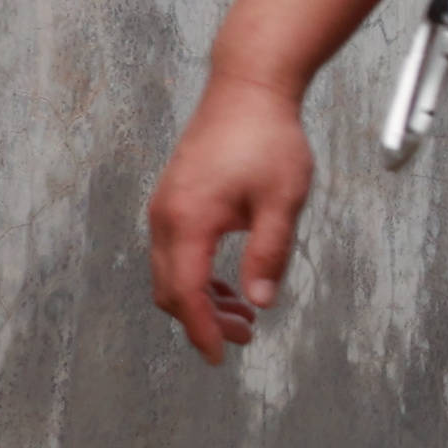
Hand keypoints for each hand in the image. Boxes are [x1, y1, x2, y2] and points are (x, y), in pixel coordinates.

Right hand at [145, 72, 314, 363]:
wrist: (248, 89)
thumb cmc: (268, 139)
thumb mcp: (282, 201)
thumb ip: (269, 253)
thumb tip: (261, 303)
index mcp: (188, 221)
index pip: (185, 293)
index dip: (201, 330)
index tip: (218, 358)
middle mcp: (165, 217)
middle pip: (170, 289)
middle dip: (202, 321)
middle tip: (243, 338)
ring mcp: (165, 207)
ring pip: (170, 272)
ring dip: (201, 299)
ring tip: (244, 316)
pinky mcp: (173, 199)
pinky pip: (174, 251)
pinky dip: (197, 275)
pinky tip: (229, 284)